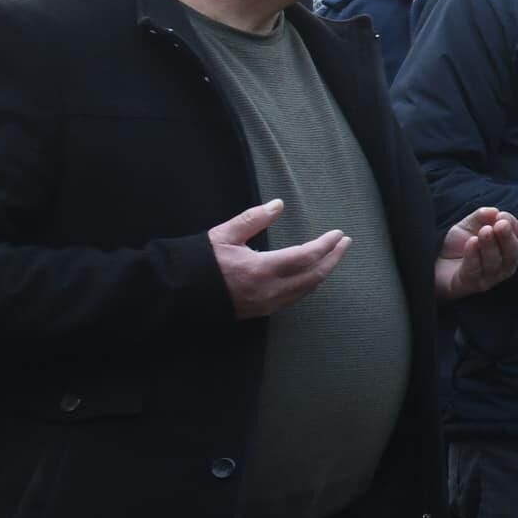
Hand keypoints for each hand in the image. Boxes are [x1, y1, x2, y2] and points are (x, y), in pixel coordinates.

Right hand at [208, 200, 345, 318]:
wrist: (173, 294)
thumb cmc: (197, 262)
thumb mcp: (223, 235)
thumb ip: (253, 219)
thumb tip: (278, 204)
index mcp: (261, 269)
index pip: (306, 257)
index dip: (326, 245)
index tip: (339, 234)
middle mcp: (269, 290)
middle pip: (314, 276)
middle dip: (333, 259)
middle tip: (345, 244)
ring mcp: (266, 304)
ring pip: (306, 290)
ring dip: (323, 273)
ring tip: (332, 257)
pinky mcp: (260, 312)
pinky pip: (293, 299)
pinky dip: (307, 285)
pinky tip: (310, 276)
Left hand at [433, 205, 517, 301]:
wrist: (435, 261)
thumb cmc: (459, 243)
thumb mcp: (470, 225)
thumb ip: (482, 216)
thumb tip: (494, 212)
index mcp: (509, 249)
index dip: (514, 227)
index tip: (502, 216)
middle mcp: (503, 266)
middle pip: (512, 253)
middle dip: (507, 238)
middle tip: (500, 224)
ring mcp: (488, 278)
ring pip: (494, 263)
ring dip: (490, 245)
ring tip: (484, 231)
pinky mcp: (469, 285)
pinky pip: (474, 270)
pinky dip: (473, 256)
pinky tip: (472, 242)